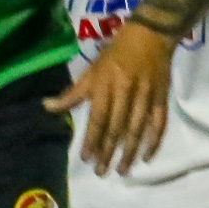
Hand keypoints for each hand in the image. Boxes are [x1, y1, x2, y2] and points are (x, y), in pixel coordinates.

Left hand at [44, 19, 177, 174]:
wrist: (150, 35)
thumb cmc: (115, 53)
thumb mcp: (91, 70)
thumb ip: (72, 93)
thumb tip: (47, 107)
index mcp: (105, 84)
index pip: (98, 118)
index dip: (92, 139)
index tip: (86, 158)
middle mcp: (125, 91)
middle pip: (116, 127)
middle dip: (108, 152)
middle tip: (101, 172)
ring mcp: (146, 95)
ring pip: (137, 129)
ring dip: (129, 152)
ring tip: (122, 170)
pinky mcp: (161, 98)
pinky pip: (159, 123)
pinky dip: (154, 142)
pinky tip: (146, 157)